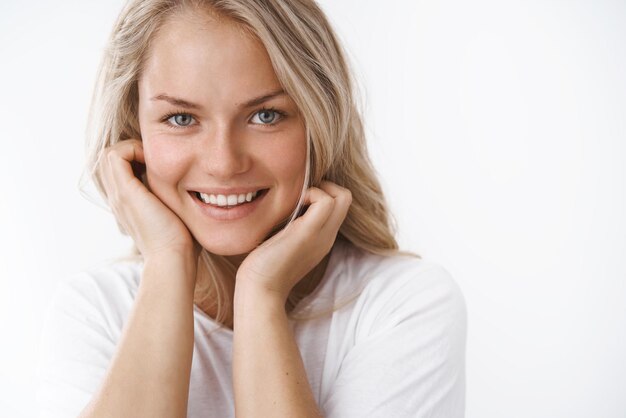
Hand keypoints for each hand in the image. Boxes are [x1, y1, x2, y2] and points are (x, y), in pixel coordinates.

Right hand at [98, 139, 197, 260]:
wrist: (173, 258)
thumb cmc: (181, 242)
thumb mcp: (174, 214)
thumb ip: (172, 199)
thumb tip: (193, 189)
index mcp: (126, 203)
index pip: (118, 169)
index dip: (136, 158)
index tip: (160, 164)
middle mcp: (117, 198)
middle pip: (109, 159)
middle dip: (132, 150)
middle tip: (155, 158)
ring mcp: (119, 195)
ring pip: (109, 154)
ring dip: (131, 148)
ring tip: (154, 159)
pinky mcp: (126, 192)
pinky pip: (116, 155)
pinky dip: (133, 149)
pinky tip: (156, 163)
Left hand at [235, 181, 351, 301]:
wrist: (259, 290)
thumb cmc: (263, 267)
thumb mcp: (283, 242)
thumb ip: (290, 227)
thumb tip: (282, 209)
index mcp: (322, 239)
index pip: (339, 206)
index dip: (323, 192)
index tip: (300, 198)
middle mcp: (327, 237)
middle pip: (346, 198)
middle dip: (325, 186)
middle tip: (301, 195)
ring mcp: (321, 235)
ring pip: (343, 197)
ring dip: (319, 188)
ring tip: (298, 200)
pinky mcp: (308, 233)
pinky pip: (326, 201)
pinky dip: (312, 193)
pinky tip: (293, 204)